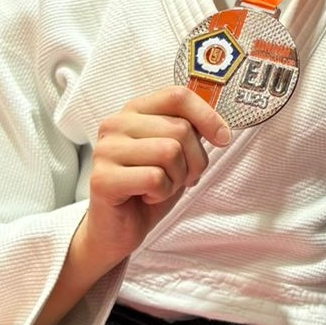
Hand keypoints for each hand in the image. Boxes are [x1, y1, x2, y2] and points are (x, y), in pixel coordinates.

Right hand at [80, 86, 231, 270]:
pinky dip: (161, 194)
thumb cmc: (149, 187)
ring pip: (170, 152)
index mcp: (135, 110)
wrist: (118, 228)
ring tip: (160, 187)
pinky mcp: (102, 178)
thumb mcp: (177, 153)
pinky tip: (146, 197)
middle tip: (179, 178)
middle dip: (194, 160)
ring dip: (176, 178)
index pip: (178, 96)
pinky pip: (154, 178)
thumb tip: (221, 129)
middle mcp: (116, 123)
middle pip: (180, 129)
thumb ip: (190, 132)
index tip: (223, 138)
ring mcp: (106, 149)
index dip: (207, 116)